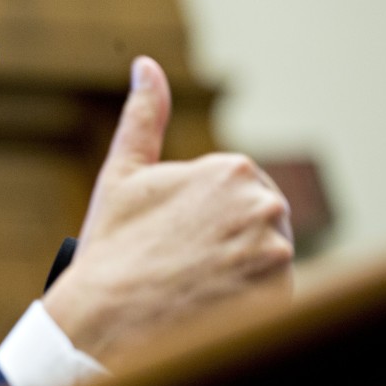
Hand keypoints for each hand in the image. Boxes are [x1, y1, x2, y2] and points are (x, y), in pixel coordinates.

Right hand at [43, 56, 293, 364]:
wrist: (104, 320)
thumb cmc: (110, 248)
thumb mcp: (123, 174)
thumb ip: (144, 115)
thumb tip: (145, 65)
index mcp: (231, 170)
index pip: (233, 196)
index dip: (199, 222)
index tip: (172, 242)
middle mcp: (264, 207)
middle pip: (254, 227)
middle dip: (224, 246)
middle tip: (181, 268)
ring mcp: (276, 256)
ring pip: (264, 264)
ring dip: (237, 277)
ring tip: (192, 290)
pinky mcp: (280, 301)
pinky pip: (272, 300)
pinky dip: (245, 306)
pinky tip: (208, 310)